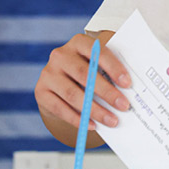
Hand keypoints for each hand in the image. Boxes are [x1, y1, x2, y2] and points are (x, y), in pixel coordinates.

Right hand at [35, 32, 130, 147]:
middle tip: (124, 106)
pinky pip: (60, 108)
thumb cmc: (87, 73)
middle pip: (84, 74)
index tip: (128, 84)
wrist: (59, 83)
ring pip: (72, 94)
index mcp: (78, 43)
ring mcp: (48, 73)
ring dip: (94, 110)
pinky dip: (78, 119)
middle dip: (106, 92)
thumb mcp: (97, 66)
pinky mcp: (41, 92)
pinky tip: (93, 125)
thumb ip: (109, 72)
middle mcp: (60, 55)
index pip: (96, 52)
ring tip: (112, 120)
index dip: (113, 67)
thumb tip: (128, 91)